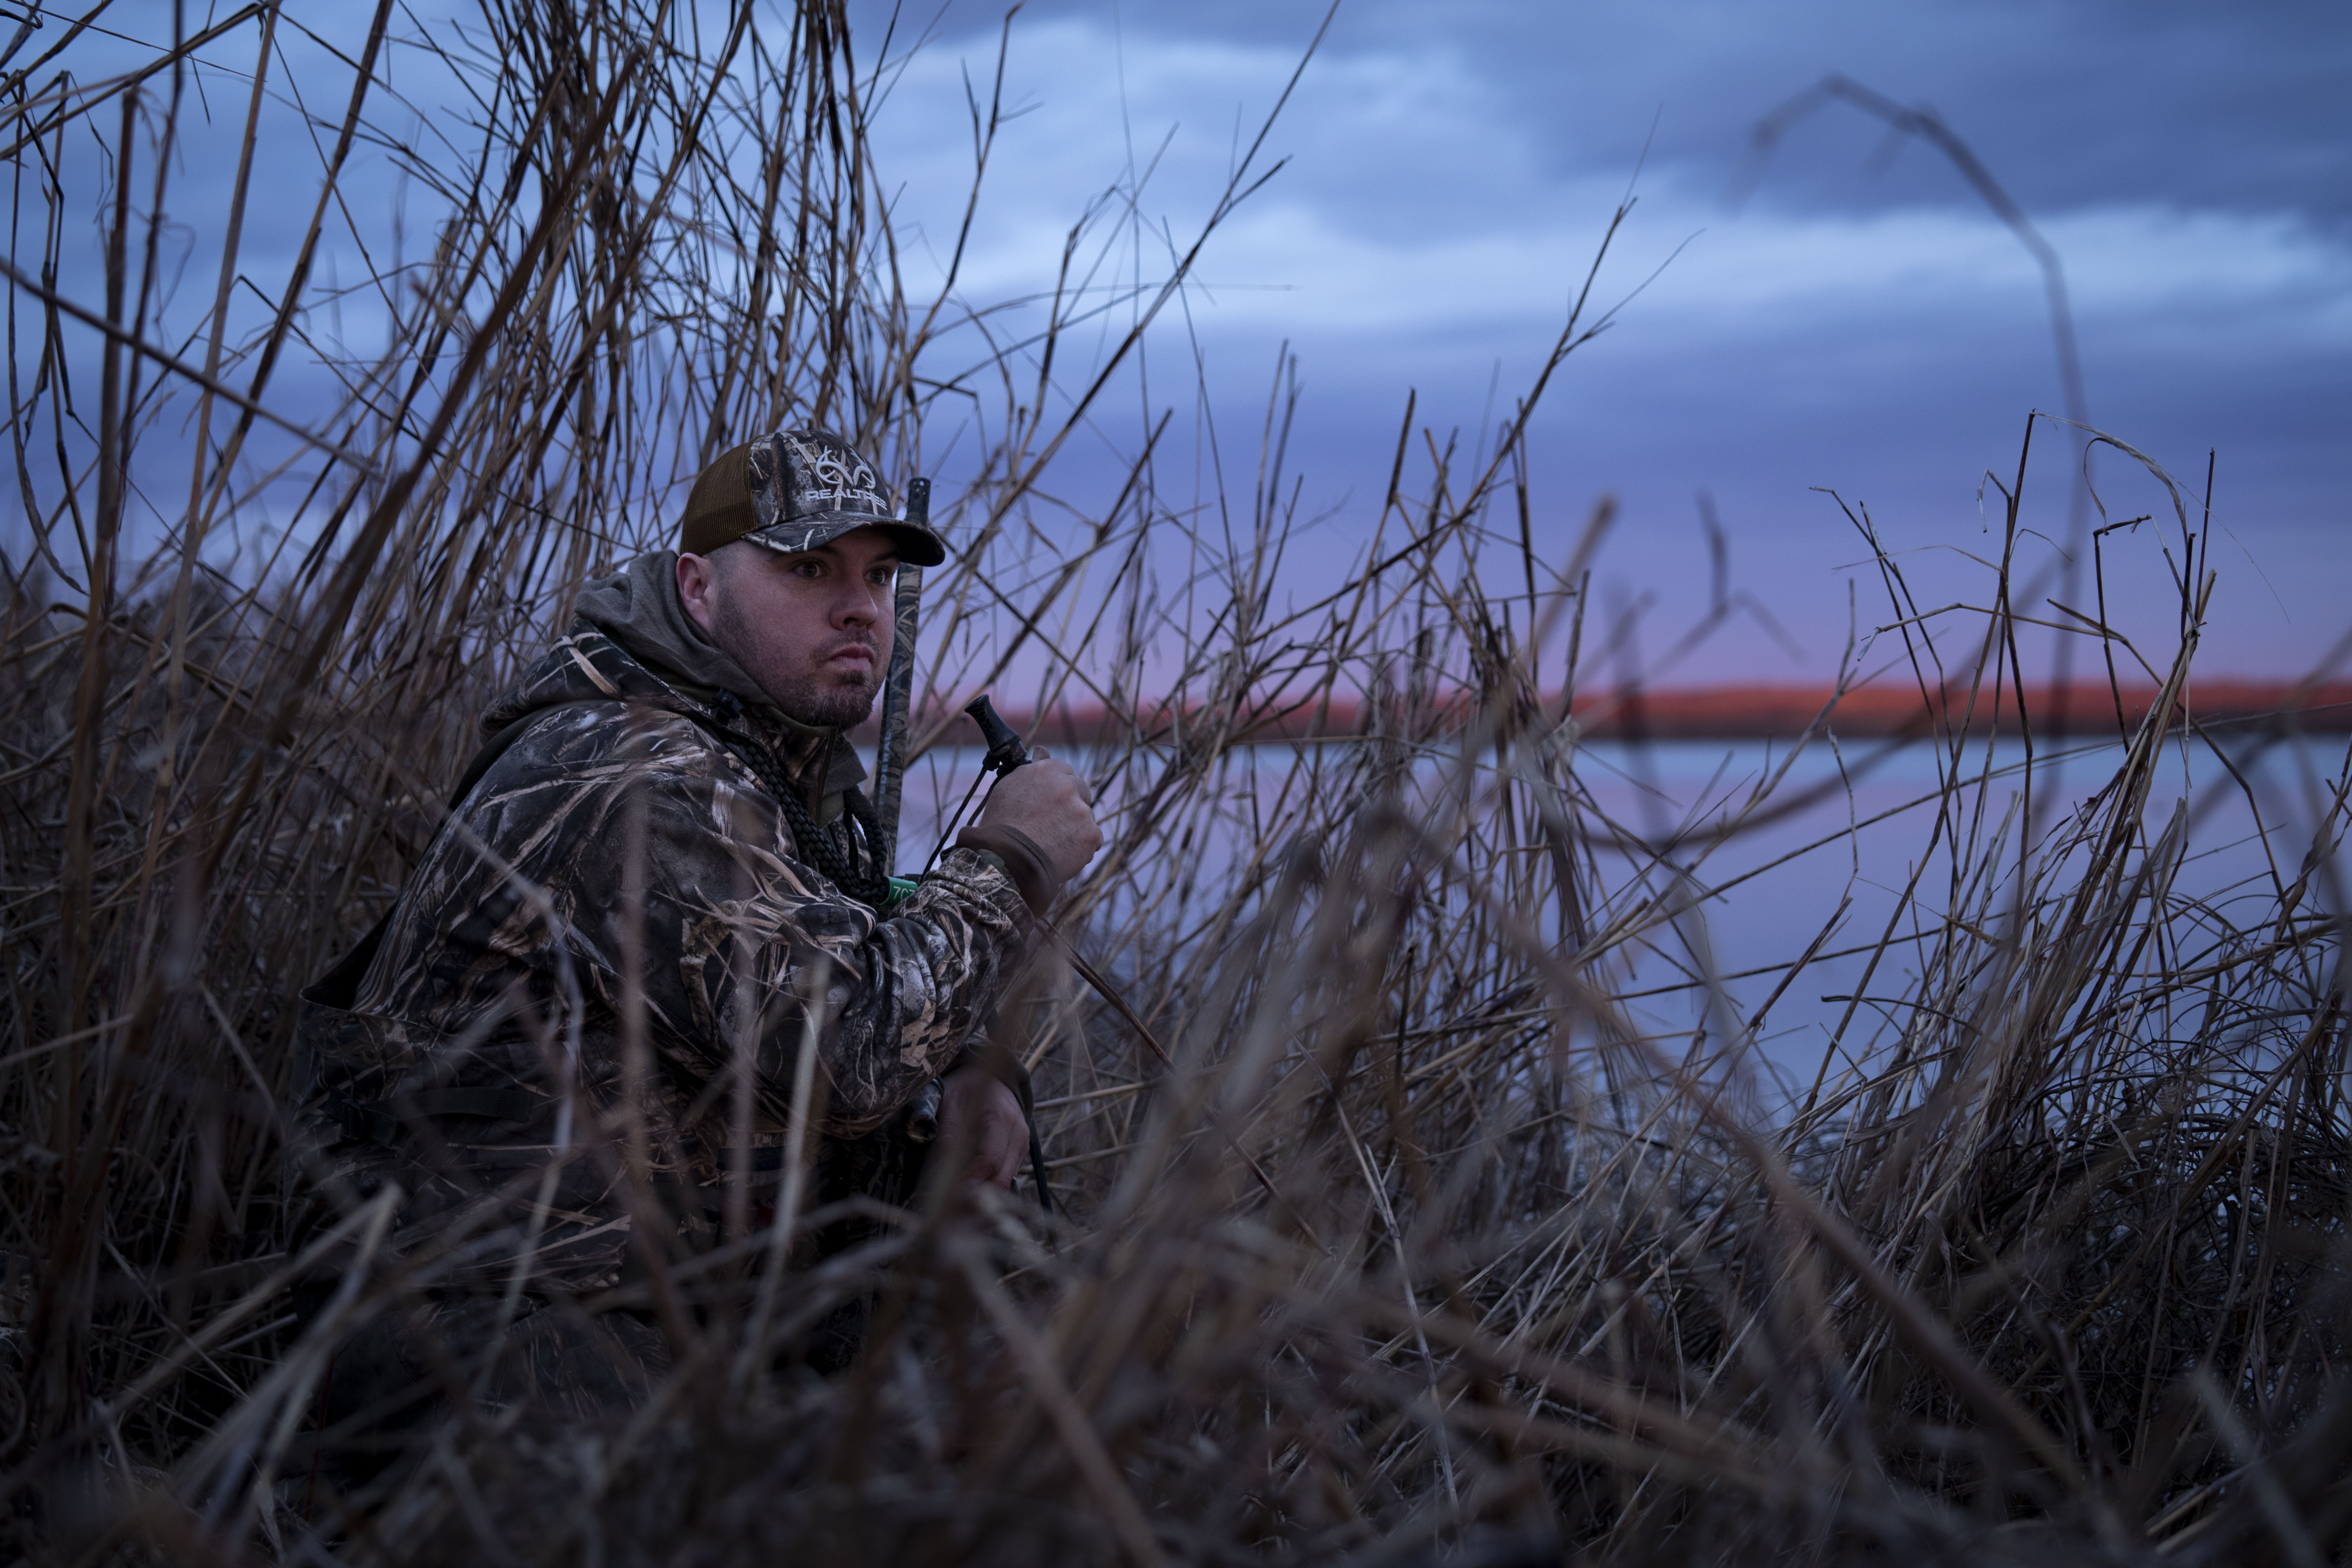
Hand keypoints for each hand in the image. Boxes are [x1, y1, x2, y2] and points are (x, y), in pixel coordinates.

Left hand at [937, 1064, 1028, 1188]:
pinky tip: (971, 1182)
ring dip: (983, 1191)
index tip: (949, 1194)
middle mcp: (1018, 1133)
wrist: (991, 1077)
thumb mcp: (950, 1103)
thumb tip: (942, 1166)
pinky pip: (1007, 1175)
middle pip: (1001, 1178)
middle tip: (951, 1202)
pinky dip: (990, 1182)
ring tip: (958, 1195)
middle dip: (977, 1193)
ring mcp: (1023, 1142)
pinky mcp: (1021, 1150)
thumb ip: (948, 1132)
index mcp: (1001, 1119)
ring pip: (1006, 1181)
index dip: (969, 1181)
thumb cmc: (967, 1089)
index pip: (989, 1161)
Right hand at [975, 747, 1102, 881]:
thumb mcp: (1008, 789)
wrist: (1006, 862)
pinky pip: (1093, 839)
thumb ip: (1030, 769)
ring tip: (1052, 842)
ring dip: (1075, 827)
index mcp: (1045, 771)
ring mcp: (1082, 810)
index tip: (1050, 801)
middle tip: (1052, 823)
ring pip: (1086, 816)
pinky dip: (1082, 847)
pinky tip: (1062, 853)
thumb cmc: (1001, 826)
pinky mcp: (1092, 834)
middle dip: (1072, 804)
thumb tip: (1042, 751)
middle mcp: (1067, 786)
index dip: (1058, 787)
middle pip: (1081, 790)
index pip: (1064, 770)